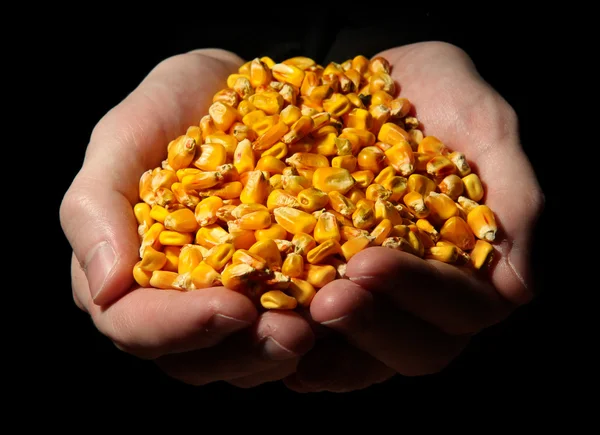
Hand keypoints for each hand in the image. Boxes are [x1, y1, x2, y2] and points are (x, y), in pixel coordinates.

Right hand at [60, 49, 314, 387]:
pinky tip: (337, 313)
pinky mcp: (268, 286)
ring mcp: (221, 295)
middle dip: (241, 352)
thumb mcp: (124, 137)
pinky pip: (283, 325)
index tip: (233, 307)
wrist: (231, 88)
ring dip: (279, 352)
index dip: (178, 327)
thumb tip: (103, 289)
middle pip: (192, 357)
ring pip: (239, 356)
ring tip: (321, 328)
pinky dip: (308, 328)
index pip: (134, 325)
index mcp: (124, 270)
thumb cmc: (172, 107)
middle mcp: (170, 296)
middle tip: (295, 336)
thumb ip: (95, 208)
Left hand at [284, 42, 543, 392]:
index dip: (419, 292)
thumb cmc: (438, 96)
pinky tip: (262, 333)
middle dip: (372, 327)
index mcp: (472, 265)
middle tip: (326, 302)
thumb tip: (518, 284)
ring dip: (329, 352)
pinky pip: (318, 339)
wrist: (375, 79)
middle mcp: (427, 295)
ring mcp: (380, 300)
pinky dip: (296, 345)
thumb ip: (513, 192)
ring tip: (288, 329)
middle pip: (416, 348)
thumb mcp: (481, 123)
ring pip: (364, 356)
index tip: (369, 262)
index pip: (463, 306)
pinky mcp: (331, 289)